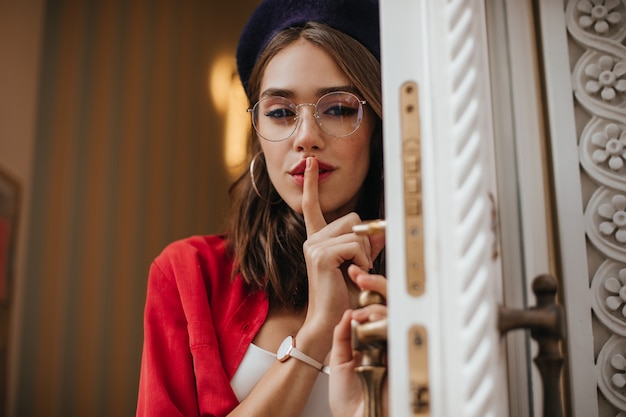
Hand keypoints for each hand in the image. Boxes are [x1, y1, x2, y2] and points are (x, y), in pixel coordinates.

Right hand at [300, 157, 383, 330]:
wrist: (331, 320)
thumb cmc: (345, 295)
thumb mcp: (360, 263)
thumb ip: (368, 244)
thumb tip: (383, 226)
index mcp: (318, 239)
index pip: (312, 206)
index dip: (311, 184)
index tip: (309, 164)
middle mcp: (313, 239)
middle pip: (353, 218)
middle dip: (364, 241)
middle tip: (358, 265)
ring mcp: (314, 245)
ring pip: (356, 233)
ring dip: (364, 254)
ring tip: (353, 273)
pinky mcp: (322, 255)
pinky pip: (355, 246)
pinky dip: (362, 262)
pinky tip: (352, 276)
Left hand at [329, 265, 387, 416]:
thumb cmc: (350, 399)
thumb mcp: (339, 359)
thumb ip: (343, 335)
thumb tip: (347, 311)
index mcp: (373, 338)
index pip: (376, 306)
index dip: (368, 288)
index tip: (355, 274)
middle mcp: (388, 340)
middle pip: (392, 304)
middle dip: (378, 285)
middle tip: (361, 276)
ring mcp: (397, 348)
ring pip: (398, 315)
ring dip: (378, 307)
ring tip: (360, 313)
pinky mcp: (404, 358)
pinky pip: (400, 333)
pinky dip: (385, 325)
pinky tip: (370, 324)